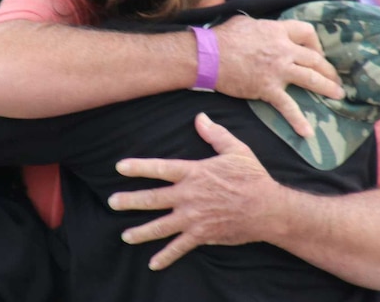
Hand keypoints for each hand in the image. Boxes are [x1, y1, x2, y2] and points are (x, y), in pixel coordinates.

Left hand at [108, 113, 279, 269]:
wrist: (268, 208)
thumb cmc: (252, 177)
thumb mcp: (235, 150)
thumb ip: (215, 134)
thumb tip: (200, 117)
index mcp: (195, 173)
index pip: (160, 168)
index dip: (138, 167)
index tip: (119, 167)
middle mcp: (189, 196)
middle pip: (153, 199)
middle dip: (130, 201)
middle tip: (112, 202)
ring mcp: (194, 218)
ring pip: (161, 226)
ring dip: (141, 232)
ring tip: (125, 236)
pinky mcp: (202, 235)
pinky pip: (179, 247)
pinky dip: (166, 257)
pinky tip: (153, 263)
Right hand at [213, 15, 343, 136]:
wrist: (208, 57)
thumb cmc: (222, 38)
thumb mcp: (245, 23)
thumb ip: (260, 27)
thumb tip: (261, 28)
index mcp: (277, 31)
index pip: (307, 32)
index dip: (315, 43)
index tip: (316, 52)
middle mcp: (283, 50)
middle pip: (315, 59)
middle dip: (328, 69)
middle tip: (335, 79)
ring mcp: (278, 70)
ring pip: (311, 79)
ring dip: (327, 88)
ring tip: (338, 95)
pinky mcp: (268, 89)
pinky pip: (288, 106)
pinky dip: (298, 120)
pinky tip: (307, 132)